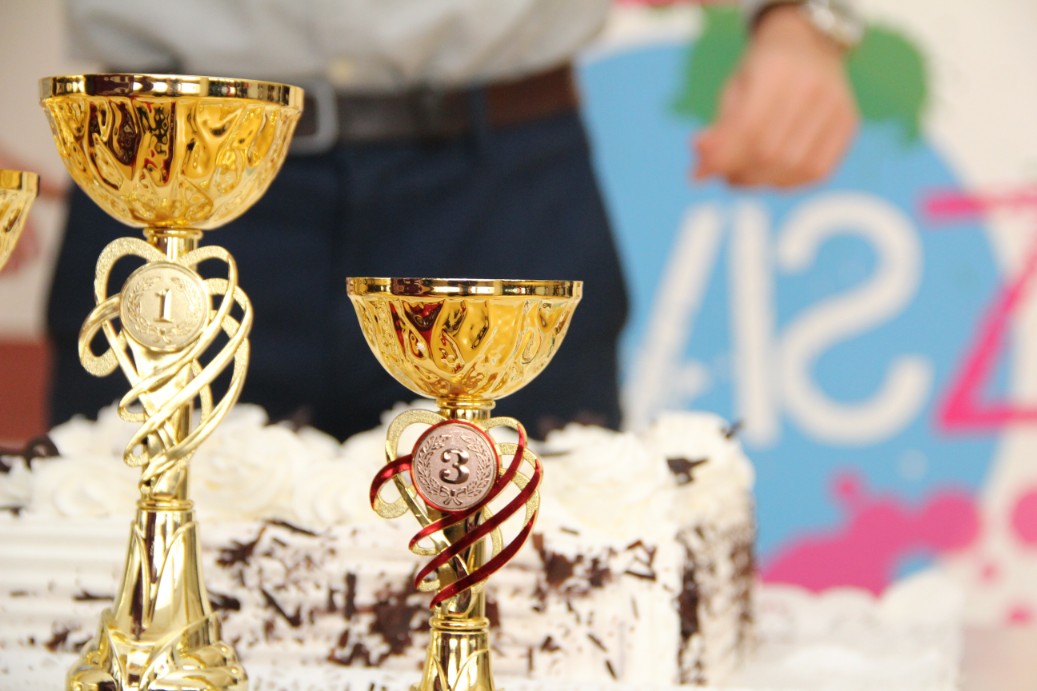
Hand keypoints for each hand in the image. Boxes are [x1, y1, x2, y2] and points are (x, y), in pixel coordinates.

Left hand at [692, 4, 856, 188]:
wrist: (808, 45)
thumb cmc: (760, 73)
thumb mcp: (733, 92)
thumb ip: (717, 134)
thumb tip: (697, 176)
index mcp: (776, 68)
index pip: (749, 129)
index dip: (724, 158)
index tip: (703, 172)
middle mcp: (813, 85)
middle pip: (772, 152)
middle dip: (741, 173)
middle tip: (725, 176)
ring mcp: (836, 104)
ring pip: (795, 167)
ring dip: (762, 182)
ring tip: (744, 175)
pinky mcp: (849, 122)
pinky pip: (817, 171)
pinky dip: (788, 182)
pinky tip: (771, 176)